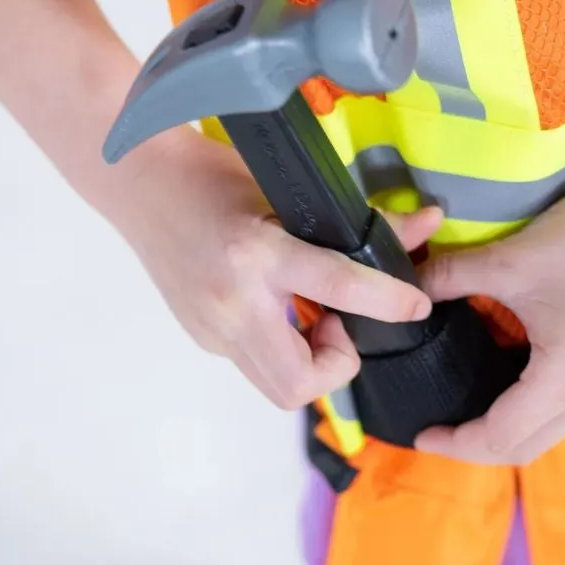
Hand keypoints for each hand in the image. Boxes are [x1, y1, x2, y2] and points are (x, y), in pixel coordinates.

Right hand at [107, 129, 442, 410]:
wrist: (137, 184)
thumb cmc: (212, 176)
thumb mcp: (288, 190)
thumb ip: (359, 217)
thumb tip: (427, 222)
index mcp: (256, 255)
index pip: (339, 289)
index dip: (389, 303)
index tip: (415, 306)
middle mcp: (231, 303)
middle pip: (300, 382)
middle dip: (338, 364)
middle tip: (340, 323)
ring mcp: (212, 329)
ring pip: (279, 387)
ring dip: (311, 364)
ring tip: (313, 315)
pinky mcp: (204, 339)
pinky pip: (257, 366)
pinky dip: (284, 348)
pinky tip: (280, 309)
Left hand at [414, 178, 564, 464]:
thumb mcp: (509, 260)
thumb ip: (447, 278)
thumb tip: (406, 290)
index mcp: (564, 382)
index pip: (497, 437)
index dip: (453, 443)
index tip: (419, 433)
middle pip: (524, 448)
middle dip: (475, 446)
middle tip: (437, 428)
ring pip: (548, 431)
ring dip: (505, 428)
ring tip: (466, 408)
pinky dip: (531, 408)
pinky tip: (505, 379)